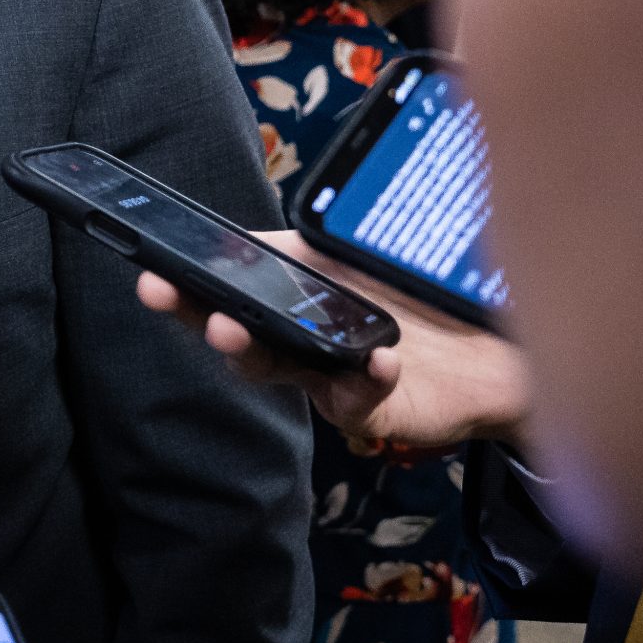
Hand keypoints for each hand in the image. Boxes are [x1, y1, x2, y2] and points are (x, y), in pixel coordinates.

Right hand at [134, 230, 531, 448]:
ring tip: (236, 326)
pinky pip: (360, 400)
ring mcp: (327, 382)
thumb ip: (297, 246)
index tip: (149, 273)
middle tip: (172, 297)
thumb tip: (237, 233)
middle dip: (200, 319)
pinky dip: (367, 378)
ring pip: (277, 372)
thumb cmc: (414, 294)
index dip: (180, 289)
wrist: (492, 344)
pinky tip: (378, 358)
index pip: (219, 294)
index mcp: (283, 301)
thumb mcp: (348, 255)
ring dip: (251, 350)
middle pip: (235, 339)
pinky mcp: (372, 410)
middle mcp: (294, 346)